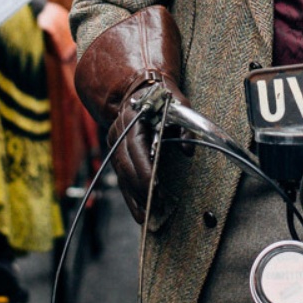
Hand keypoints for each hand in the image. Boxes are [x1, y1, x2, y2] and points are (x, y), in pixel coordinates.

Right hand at [108, 80, 182, 224]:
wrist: (142, 86)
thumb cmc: (163, 96)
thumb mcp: (179, 105)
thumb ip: (185, 127)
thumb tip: (187, 151)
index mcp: (132, 119)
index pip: (136, 149)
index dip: (145, 171)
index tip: (156, 189)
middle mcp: (119, 131)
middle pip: (126, 166)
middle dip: (141, 189)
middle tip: (155, 207)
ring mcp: (115, 142)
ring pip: (121, 174)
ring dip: (134, 196)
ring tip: (146, 216)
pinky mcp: (116, 151)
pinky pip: (121, 176)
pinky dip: (129, 194)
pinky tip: (138, 210)